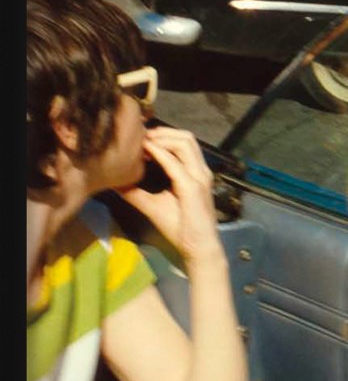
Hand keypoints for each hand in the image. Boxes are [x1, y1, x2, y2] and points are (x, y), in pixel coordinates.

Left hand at [116, 127, 222, 264]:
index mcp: (195, 173)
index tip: (140, 139)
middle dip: (162, 132)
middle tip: (139, 136)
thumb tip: (114, 182)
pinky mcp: (192, 187)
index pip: (183, 143)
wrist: (197, 247)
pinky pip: (175, 163)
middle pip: (186, 137)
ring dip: (162, 138)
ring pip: (185, 143)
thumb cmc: (180, 227)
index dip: (163, 136)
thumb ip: (136, 192)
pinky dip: (159, 154)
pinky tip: (144, 153)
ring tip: (142, 142)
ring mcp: (199, 177)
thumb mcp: (153, 205)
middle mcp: (200, 171)